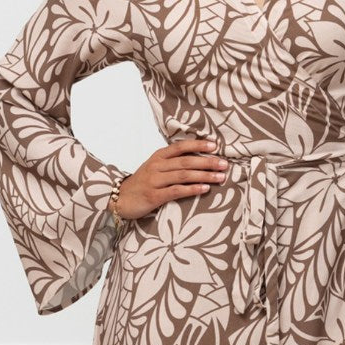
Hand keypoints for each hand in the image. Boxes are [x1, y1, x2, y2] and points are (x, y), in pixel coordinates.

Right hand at [113, 139, 228, 219]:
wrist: (119, 199)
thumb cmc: (141, 183)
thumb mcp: (154, 167)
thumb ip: (172, 162)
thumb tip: (198, 160)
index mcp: (158, 157)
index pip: (180, 147)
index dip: (198, 145)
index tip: (215, 145)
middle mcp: (157, 166)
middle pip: (186, 161)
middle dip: (207, 162)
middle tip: (224, 164)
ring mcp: (155, 181)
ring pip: (184, 175)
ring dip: (204, 176)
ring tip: (220, 177)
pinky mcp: (154, 196)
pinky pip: (176, 191)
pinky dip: (192, 189)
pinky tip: (204, 189)